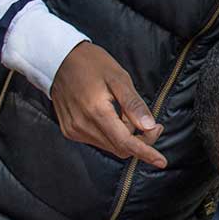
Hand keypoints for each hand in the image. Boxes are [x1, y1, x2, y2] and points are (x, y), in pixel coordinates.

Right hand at [50, 41, 167, 166]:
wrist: (57, 59)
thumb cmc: (91, 64)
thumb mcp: (119, 78)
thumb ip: (134, 104)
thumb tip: (149, 127)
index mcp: (96, 112)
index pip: (126, 143)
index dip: (146, 153)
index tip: (161, 161)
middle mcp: (82, 125)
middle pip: (120, 148)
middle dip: (140, 141)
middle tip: (152, 124)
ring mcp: (74, 130)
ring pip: (110, 146)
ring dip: (125, 136)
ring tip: (126, 112)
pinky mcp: (69, 130)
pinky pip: (98, 140)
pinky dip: (111, 133)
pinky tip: (111, 115)